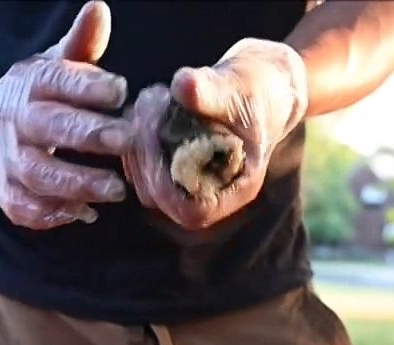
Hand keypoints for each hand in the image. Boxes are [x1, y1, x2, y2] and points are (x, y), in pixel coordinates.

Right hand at [0, 0, 132, 229]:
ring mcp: (7, 161)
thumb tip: (99, 9)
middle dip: (89, 135)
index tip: (121, 88)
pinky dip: (54, 214)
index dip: (88, 85)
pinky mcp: (5, 193)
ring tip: (116, 190)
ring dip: (78, 183)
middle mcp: (16, 122)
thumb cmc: (34, 95)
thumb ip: (80, 45)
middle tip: (127, 140)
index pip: (58, 81)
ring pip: (40, 175)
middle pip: (51, 128)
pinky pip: (26, 208)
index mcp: (31, 85)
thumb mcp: (53, 64)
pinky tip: (86, 212)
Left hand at [123, 38, 308, 230]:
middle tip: (150, 103)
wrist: (256, 84)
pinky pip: (141, 163)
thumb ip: (212, 90)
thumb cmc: (254, 89)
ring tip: (151, 99)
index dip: (166, 182)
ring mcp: (188, 182)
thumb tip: (184, 84)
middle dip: (146, 150)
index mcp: (237, 188)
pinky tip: (149, 103)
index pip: (193, 211)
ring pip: (144, 180)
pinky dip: (136, 135)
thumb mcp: (238, 87)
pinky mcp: (170, 166)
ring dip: (137, 141)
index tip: (158, 132)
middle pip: (160, 197)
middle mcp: (211, 192)